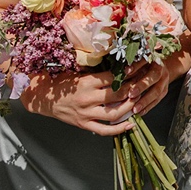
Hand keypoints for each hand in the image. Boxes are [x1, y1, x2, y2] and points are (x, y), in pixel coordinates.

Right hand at [21, 62, 171, 135]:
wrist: (42, 98)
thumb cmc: (62, 81)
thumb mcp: (77, 70)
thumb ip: (96, 69)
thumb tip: (118, 59)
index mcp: (86, 82)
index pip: (114, 77)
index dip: (131, 71)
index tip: (143, 64)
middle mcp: (87, 98)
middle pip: (118, 94)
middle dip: (136, 87)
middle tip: (148, 81)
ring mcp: (86, 114)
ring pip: (114, 113)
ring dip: (131, 107)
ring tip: (142, 100)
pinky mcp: (84, 125)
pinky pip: (104, 130)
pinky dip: (119, 129)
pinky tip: (131, 124)